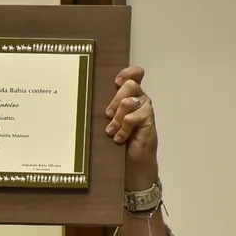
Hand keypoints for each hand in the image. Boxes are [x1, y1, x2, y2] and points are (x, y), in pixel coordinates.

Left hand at [104, 65, 158, 191]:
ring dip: (117, 118)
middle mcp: (140, 99)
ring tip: (111, 131)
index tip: (116, 82)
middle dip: (115, 100)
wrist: (133, 163)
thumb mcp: (110, 122)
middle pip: (130, 85)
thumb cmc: (120, 141)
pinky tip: (119, 139)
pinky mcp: (149, 121)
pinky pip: (133, 118)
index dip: (127, 73)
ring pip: (128, 102)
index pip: (135, 75)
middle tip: (107, 115)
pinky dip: (123, 129)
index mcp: (131, 96)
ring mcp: (145, 110)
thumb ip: (107, 110)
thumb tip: (86, 101)